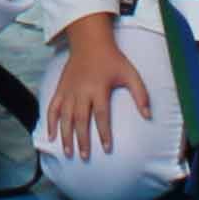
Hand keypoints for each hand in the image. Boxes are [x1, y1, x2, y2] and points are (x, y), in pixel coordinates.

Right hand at [42, 18, 144, 160]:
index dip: (104, 133)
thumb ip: (140, 95)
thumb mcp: (130, 74)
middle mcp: (81, 91)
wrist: (90, 42)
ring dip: (65, 135)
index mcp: (99, 88)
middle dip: (82, 139)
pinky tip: (51, 136)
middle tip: (84, 157)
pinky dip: (50, 122)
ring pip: (64, 116)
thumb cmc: (112, 60)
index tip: (106, 149)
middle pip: (80, 119)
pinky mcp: (60, 89)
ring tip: (67, 152)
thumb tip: (148, 115)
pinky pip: (52, 107)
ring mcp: (68, 90)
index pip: (101, 115)